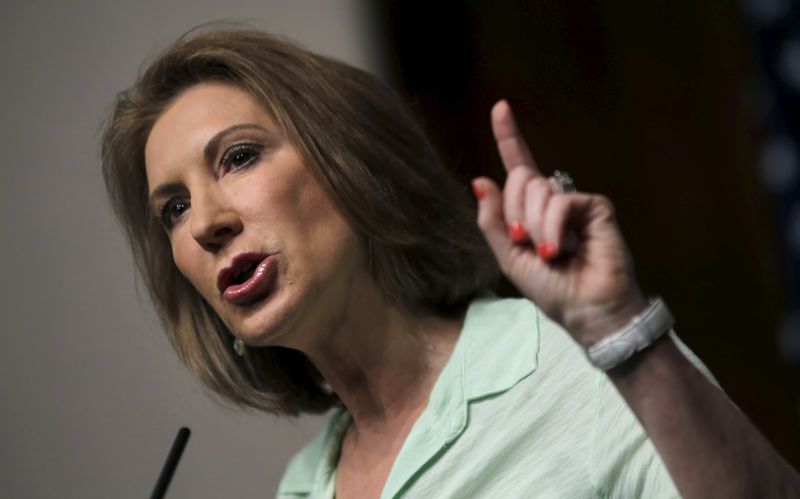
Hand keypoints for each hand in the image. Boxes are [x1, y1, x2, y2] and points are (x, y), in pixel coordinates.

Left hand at [472, 100, 646, 345]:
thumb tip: (479, 178)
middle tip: (524, 243)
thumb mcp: (509, 257)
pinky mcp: (596, 206)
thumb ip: (493, 220)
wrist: (584, 310)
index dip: (508, 136)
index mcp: (531, 210)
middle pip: (520, 178)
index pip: (519, 166)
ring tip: (548, 253)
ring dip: (533, 226)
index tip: (500, 106)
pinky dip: (552, 227)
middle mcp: (553, 199)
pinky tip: (560, 249)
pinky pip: (560, 201)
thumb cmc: (551, 288)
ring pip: (538, 190)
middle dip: (513, 212)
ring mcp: (575, 201)